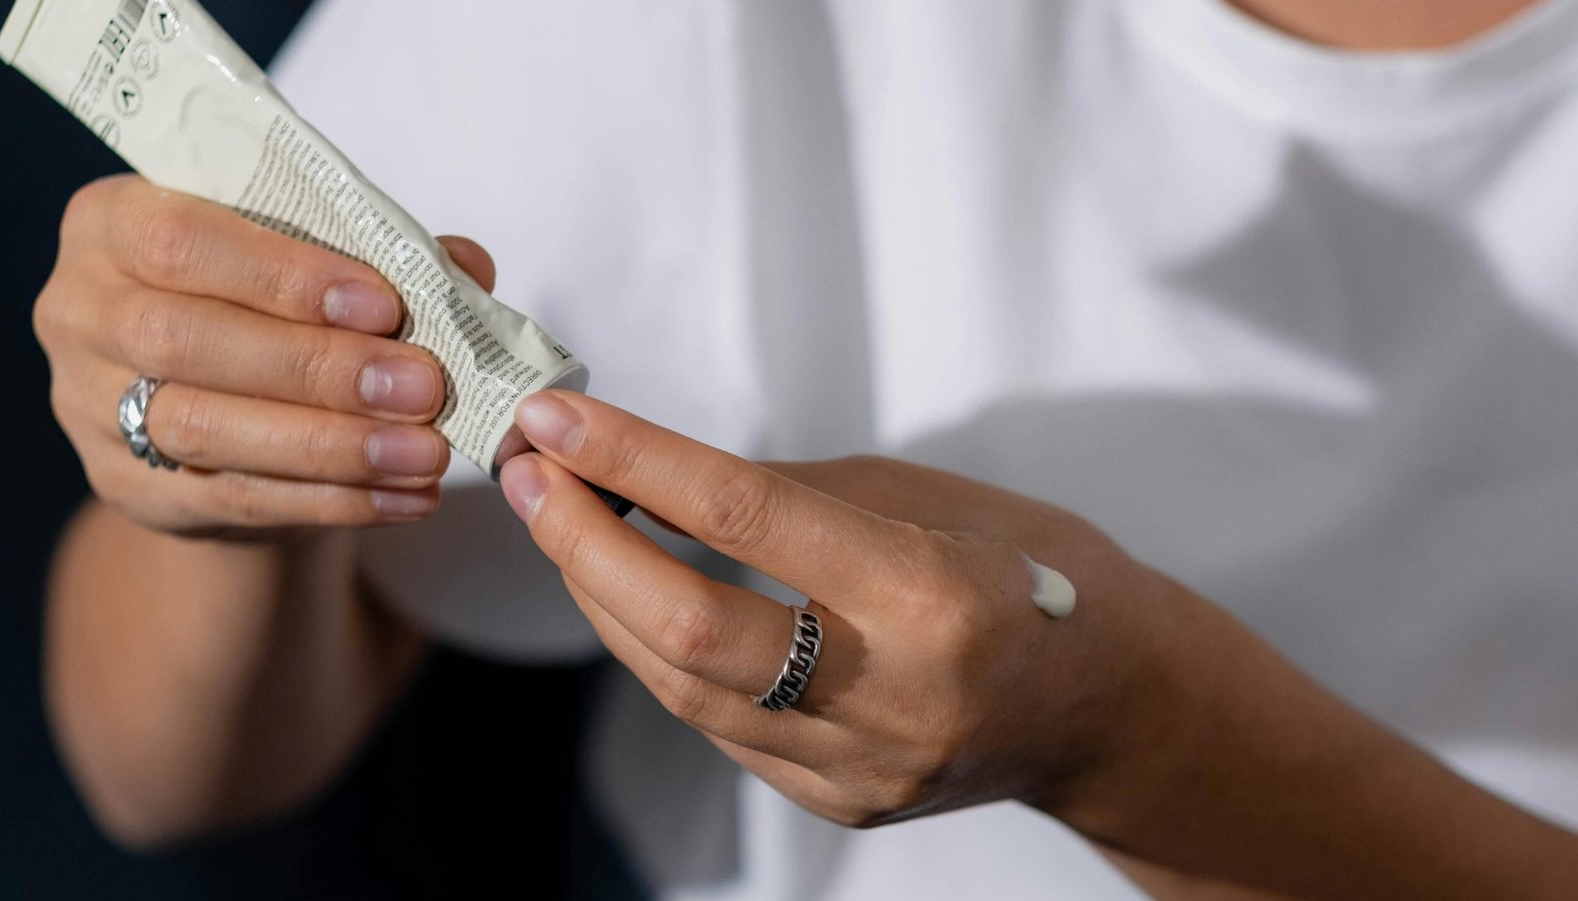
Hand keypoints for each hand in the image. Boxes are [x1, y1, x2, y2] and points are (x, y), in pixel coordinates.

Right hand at [36, 175, 490, 536]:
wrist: (228, 416)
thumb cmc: (272, 310)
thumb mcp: (315, 264)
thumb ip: (384, 251)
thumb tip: (466, 266)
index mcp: (113, 222)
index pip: (182, 239)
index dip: (284, 274)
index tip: (383, 304)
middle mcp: (81, 310)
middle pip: (185, 339)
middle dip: (318, 366)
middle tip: (422, 386)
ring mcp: (89, 406)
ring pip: (204, 427)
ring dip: (332, 443)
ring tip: (426, 451)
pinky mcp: (127, 488)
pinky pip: (234, 500)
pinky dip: (333, 501)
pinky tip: (406, 497)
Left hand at [497, 390, 1184, 826]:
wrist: (1109, 705)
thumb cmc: (1035, 573)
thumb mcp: (930, 498)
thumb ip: (789, 494)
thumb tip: (655, 474)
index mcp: (934, 596)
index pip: (744, 517)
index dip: (634, 458)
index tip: (560, 415)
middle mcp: (894, 698)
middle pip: (687, 628)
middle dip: (584, 544)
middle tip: (531, 472)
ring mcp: (862, 768)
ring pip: (682, 687)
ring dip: (605, 597)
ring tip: (563, 522)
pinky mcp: (841, 801)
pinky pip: (719, 723)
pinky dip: (661, 651)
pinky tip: (634, 594)